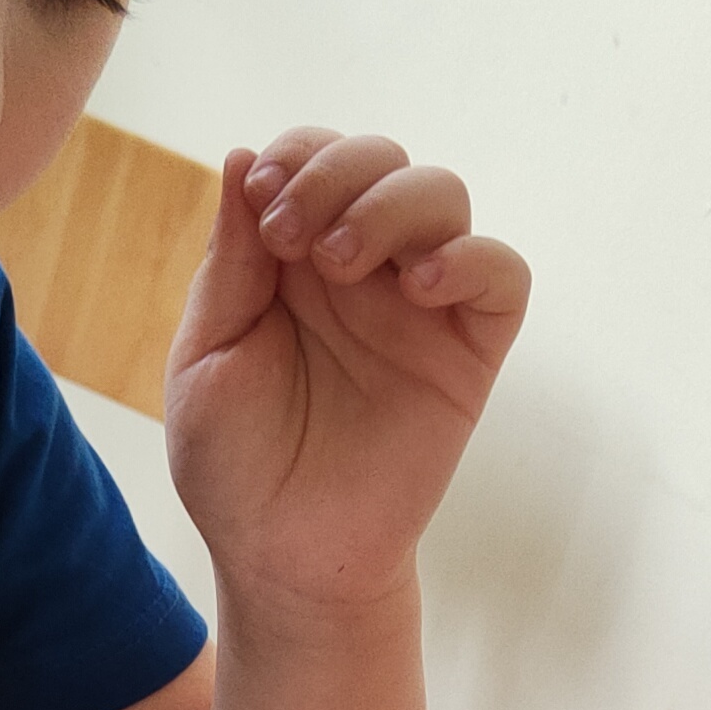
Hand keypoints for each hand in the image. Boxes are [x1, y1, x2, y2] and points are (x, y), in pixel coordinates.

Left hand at [165, 128, 530, 607]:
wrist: (284, 556)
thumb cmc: (235, 463)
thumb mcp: (209, 353)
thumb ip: (231, 262)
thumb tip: (242, 155)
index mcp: (294, 257)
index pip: (316, 157)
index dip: (296, 154)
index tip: (261, 197)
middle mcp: (363, 269)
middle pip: (384, 159)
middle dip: (336, 172)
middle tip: (291, 235)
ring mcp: (420, 308)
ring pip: (444, 196)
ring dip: (392, 204)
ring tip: (342, 264)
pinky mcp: (467, 355)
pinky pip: (502, 277)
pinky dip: (470, 259)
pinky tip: (417, 287)